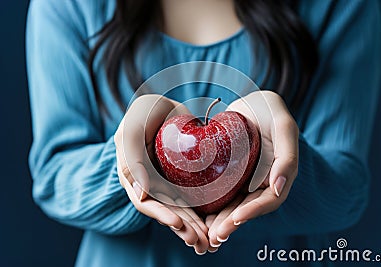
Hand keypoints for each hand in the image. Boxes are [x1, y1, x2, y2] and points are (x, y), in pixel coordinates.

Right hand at [114, 94, 208, 253]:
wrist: (164, 106)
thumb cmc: (144, 114)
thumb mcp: (132, 130)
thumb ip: (131, 159)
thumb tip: (140, 195)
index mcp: (132, 176)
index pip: (146, 202)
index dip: (162, 215)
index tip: (180, 224)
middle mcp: (149, 184)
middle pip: (166, 211)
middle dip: (183, 229)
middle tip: (201, 243)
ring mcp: (166, 183)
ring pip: (180, 210)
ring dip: (193, 227)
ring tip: (209, 243)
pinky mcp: (181, 180)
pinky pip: (192, 199)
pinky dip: (201, 213)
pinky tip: (212, 225)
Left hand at [207, 91, 298, 247]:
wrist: (251, 102)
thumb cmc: (270, 110)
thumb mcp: (283, 127)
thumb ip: (287, 156)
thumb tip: (278, 189)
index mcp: (281, 174)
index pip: (269, 200)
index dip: (253, 212)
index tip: (235, 219)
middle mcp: (265, 181)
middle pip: (249, 208)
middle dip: (233, 223)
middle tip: (215, 237)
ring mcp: (248, 179)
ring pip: (235, 205)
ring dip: (222, 221)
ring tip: (206, 234)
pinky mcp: (232, 175)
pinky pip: (223, 193)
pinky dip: (213, 205)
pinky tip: (200, 214)